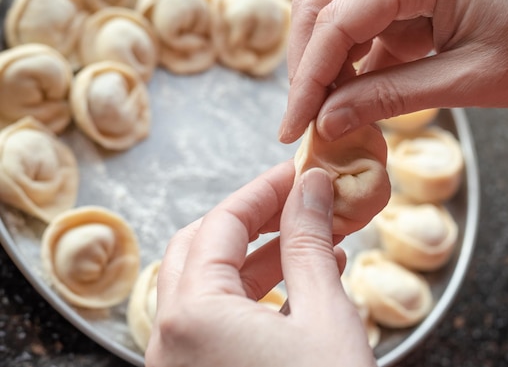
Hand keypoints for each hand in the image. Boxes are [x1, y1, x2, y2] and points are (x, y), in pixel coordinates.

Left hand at [145, 162, 375, 366]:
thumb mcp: (324, 315)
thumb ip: (309, 243)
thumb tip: (312, 187)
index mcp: (193, 315)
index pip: (221, 223)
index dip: (264, 191)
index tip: (298, 172)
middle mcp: (171, 337)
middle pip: (202, 247)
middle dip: (255, 221)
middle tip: (300, 203)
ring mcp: (180, 362)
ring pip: (212, 285)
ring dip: (263, 258)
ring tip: (318, 240)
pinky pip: (220, 321)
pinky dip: (258, 295)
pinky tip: (306, 283)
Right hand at [279, 0, 507, 142]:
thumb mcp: (463, 83)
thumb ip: (388, 98)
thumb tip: (326, 122)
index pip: (338, 18)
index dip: (308, 77)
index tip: (294, 126)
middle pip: (323, 5)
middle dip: (306, 66)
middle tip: (303, 121)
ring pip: (336, 16)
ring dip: (324, 66)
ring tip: (324, 116)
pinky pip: (363, 29)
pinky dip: (350, 66)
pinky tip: (350, 99)